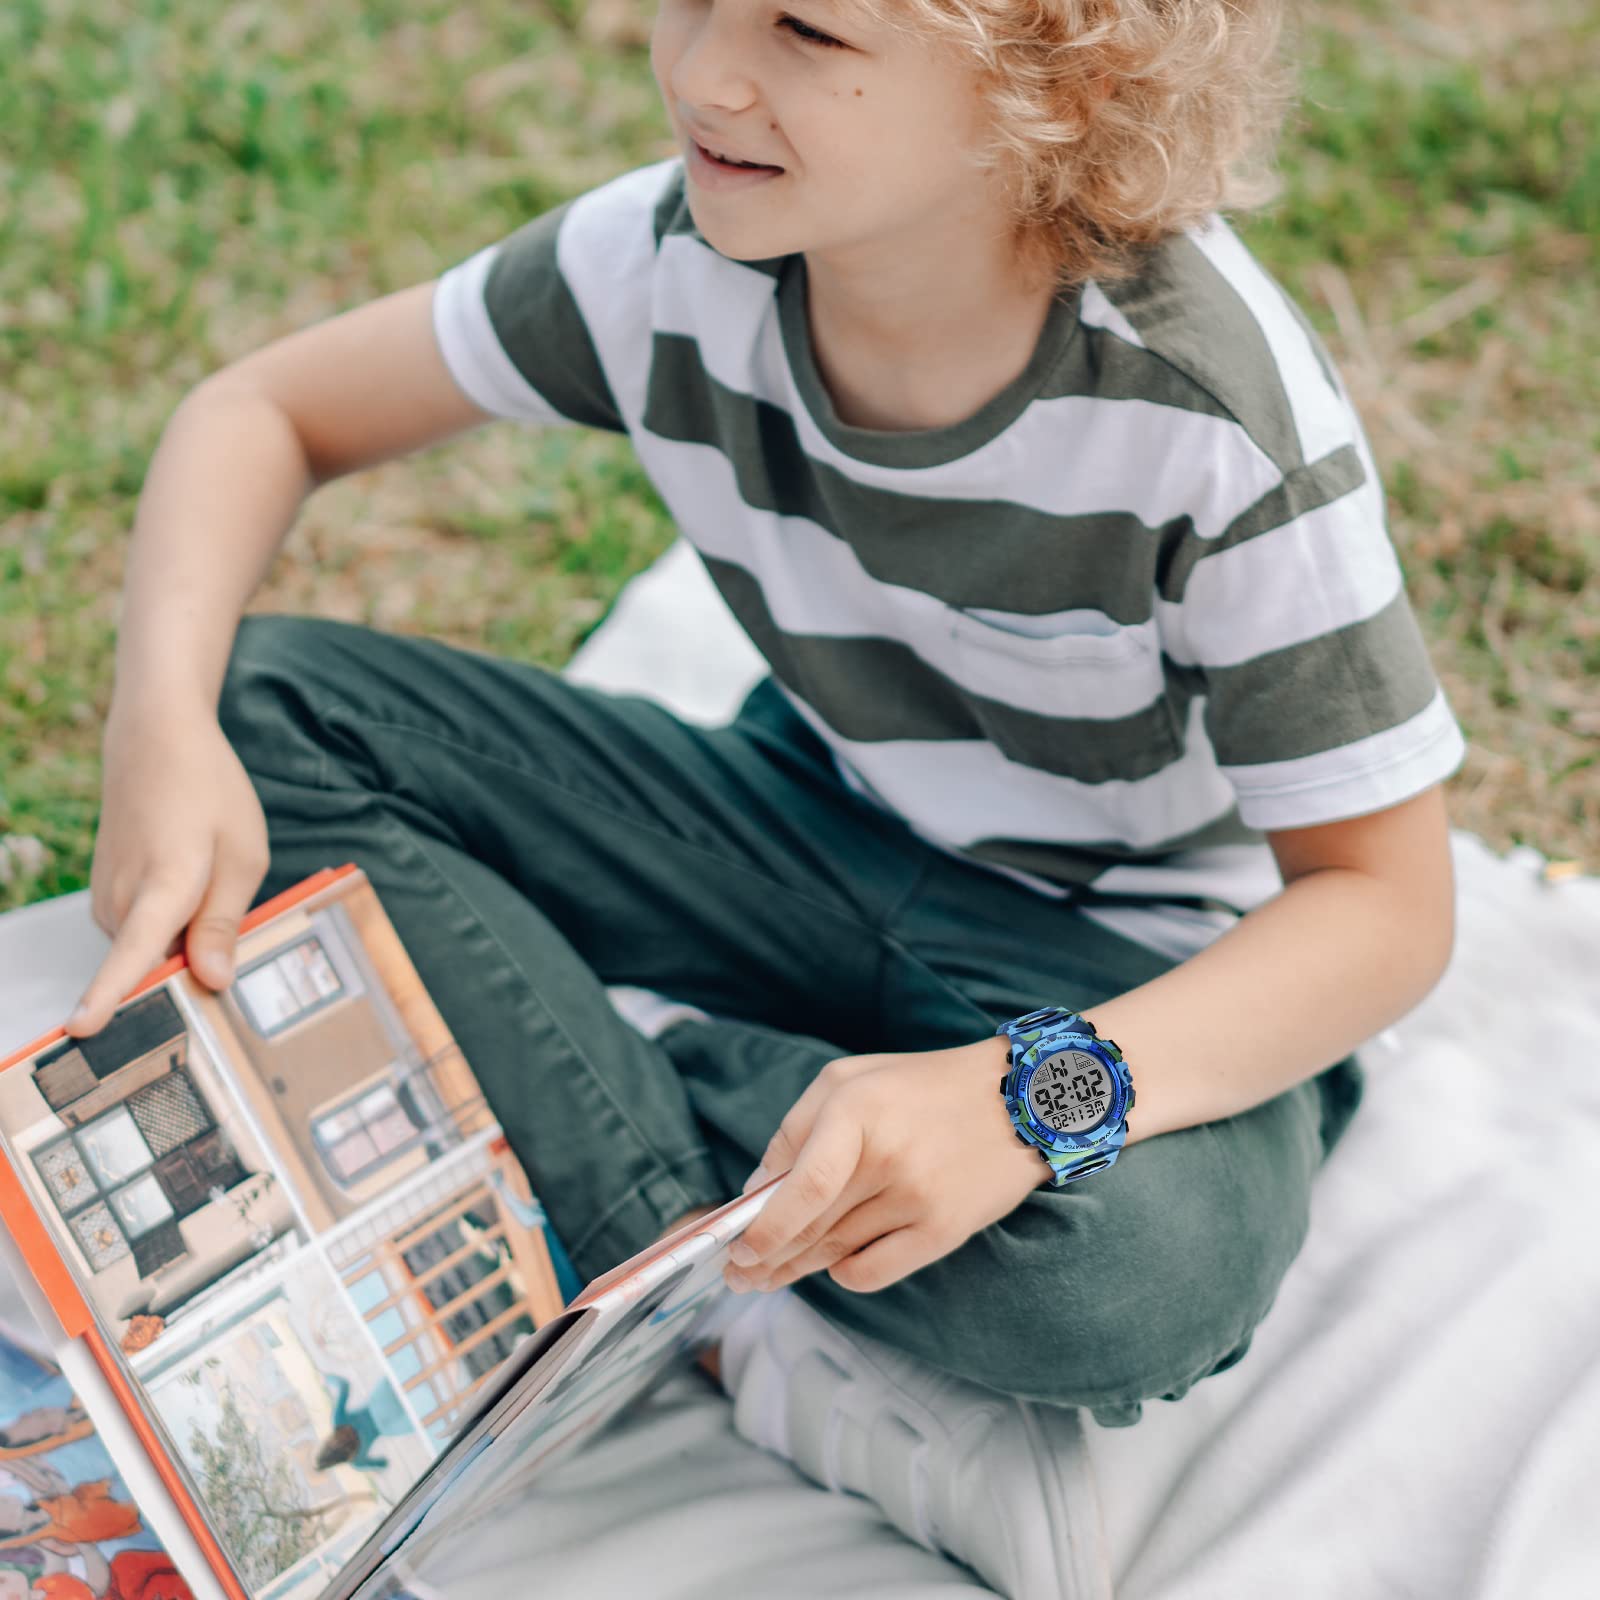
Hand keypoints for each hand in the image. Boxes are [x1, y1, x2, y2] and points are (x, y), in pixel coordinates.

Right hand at [65, 705, 269, 1036]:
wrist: (154, 741)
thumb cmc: (208, 792)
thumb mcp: (243, 854)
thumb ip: (225, 923)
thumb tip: (213, 981)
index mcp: (164, 884)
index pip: (133, 951)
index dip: (111, 992)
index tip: (83, 1029)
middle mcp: (122, 900)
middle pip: (161, 966)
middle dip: (199, 965)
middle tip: (235, 922)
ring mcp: (106, 902)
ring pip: (155, 950)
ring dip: (188, 937)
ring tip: (210, 880)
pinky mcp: (105, 901)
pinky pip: (145, 934)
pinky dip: (172, 923)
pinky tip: (190, 883)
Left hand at [723, 1038, 1046, 1295]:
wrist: (1020, 1099)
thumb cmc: (924, 1087)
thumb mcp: (852, 1080)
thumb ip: (798, 1129)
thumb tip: (757, 1191)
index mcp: (856, 1109)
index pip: (800, 1187)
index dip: (763, 1226)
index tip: (736, 1248)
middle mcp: (887, 1156)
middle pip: (810, 1227)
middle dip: (765, 1257)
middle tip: (737, 1276)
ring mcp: (918, 1198)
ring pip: (835, 1251)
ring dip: (795, 1269)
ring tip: (768, 1279)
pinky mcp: (944, 1230)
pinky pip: (875, 1272)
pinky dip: (846, 1275)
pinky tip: (833, 1266)